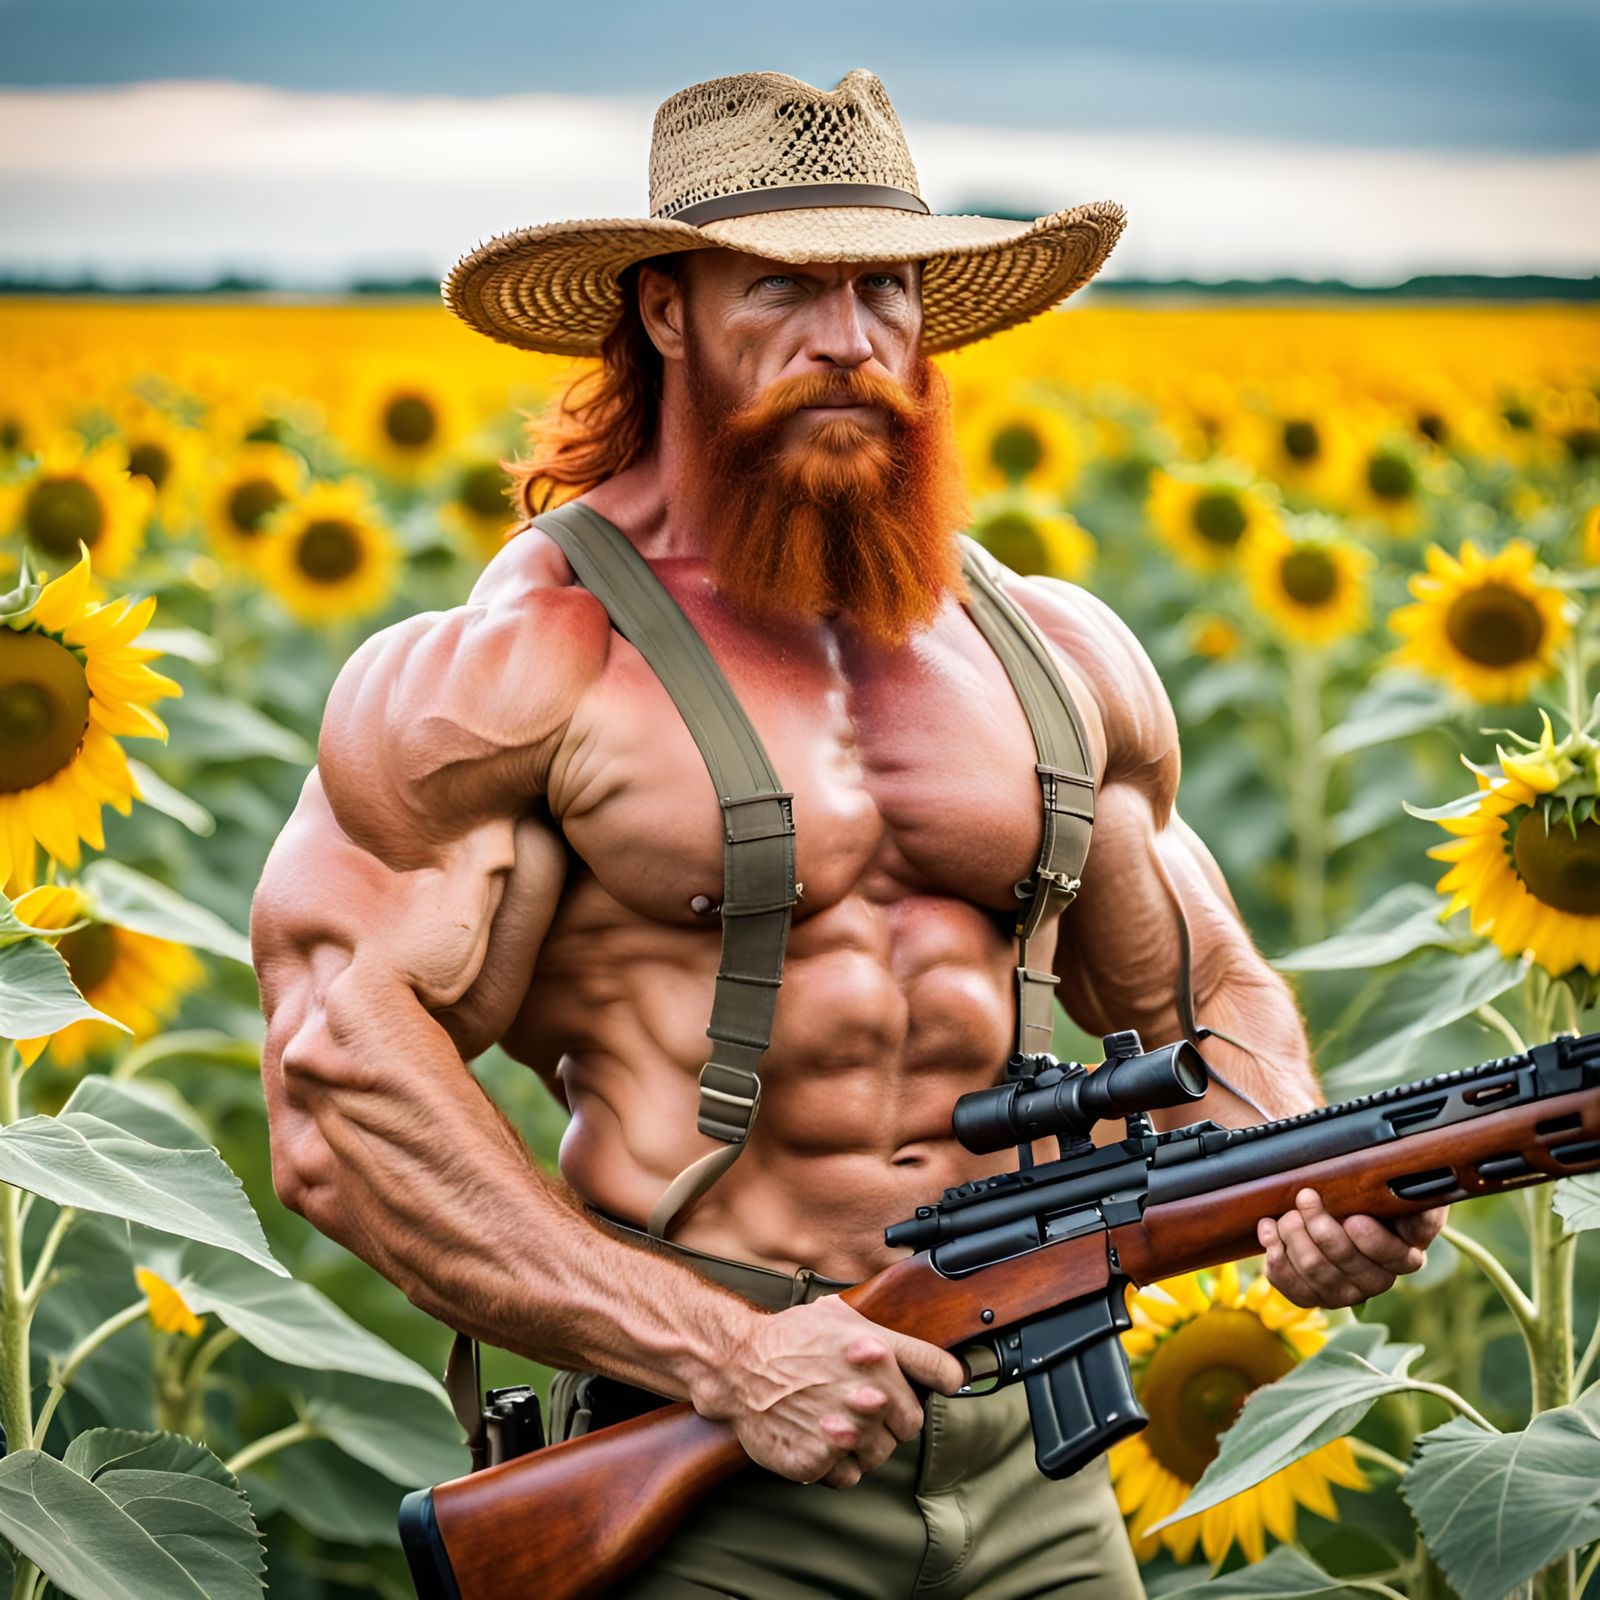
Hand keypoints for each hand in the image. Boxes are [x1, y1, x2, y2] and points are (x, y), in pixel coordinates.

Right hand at [692, 1297, 964, 1488]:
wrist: (739, 1364)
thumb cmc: (793, 1337)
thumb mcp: (844, 1316)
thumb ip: (893, 1337)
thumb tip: (940, 1358)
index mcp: (878, 1350)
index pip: (941, 1372)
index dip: (947, 1379)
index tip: (947, 1383)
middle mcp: (866, 1391)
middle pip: (911, 1424)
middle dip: (894, 1418)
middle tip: (867, 1405)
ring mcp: (842, 1430)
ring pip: (881, 1456)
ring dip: (867, 1444)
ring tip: (840, 1420)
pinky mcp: (816, 1460)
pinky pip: (848, 1476)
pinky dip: (838, 1463)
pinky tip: (822, 1437)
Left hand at [1257, 1188, 1446, 1308]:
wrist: (1331, 1203)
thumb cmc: (1368, 1193)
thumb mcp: (1396, 1187)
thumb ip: (1411, 1197)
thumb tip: (1414, 1211)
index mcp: (1405, 1252)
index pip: (1396, 1255)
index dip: (1374, 1242)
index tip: (1354, 1219)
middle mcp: (1378, 1279)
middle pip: (1347, 1260)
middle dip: (1321, 1227)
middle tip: (1306, 1196)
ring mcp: (1345, 1292)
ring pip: (1316, 1271)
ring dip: (1295, 1237)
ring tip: (1287, 1213)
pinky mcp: (1314, 1296)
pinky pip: (1292, 1287)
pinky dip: (1275, 1257)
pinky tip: (1268, 1231)